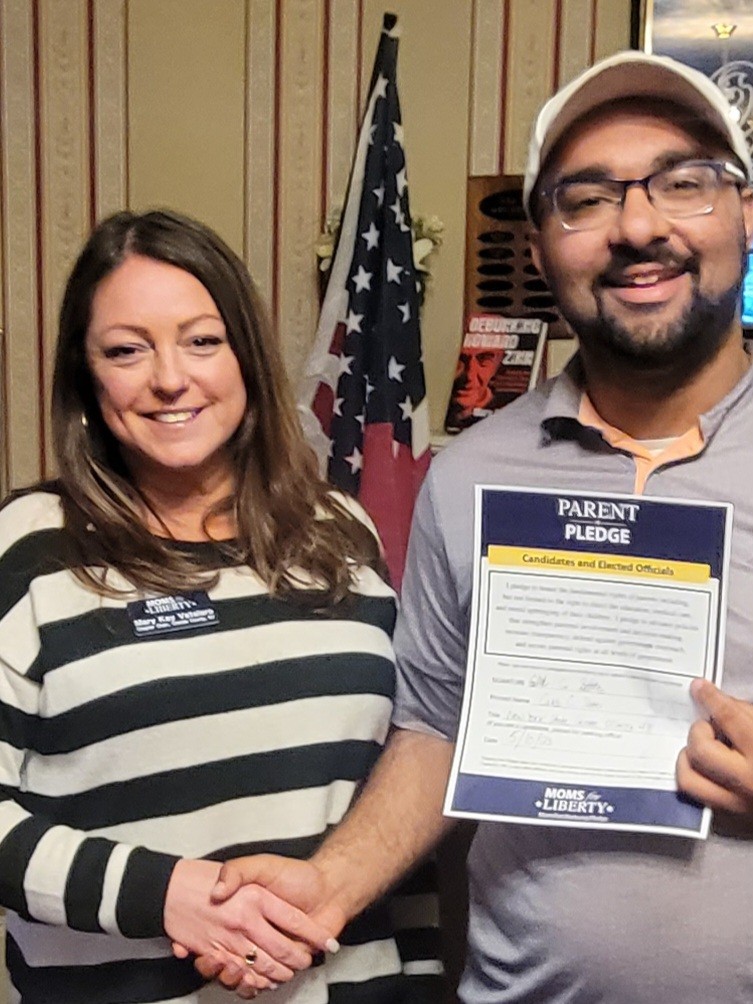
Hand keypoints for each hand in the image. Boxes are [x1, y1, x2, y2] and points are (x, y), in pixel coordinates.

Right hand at [164, 859, 336, 994]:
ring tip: (235, 970)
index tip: (204, 950)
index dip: (204, 946)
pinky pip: (261, 981)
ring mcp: (265, 950)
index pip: (213, 933)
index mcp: (241, 912)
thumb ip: (237, 872)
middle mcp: (250, 933)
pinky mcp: (280, 964)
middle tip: (217, 963)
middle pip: (226, 960)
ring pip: (241, 974)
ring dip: (236, 977)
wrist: (329, 889)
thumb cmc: (296, 875)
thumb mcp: (261, 865)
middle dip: (220, 967)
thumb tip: (216, 892)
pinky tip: (255, 980)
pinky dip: (255, 985)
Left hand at [677, 679, 752, 815]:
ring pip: (690, 780)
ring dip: (689, 759)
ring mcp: (742, 805)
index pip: (729, 717)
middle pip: (701, 750)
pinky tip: (709, 768)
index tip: (700, 688)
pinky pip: (700, 799)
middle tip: (708, 725)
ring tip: (703, 748)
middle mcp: (750, 781)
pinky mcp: (735, 821)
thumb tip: (724, 704)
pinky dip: (698, 779)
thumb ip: (750, 714)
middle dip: (699, 731)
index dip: (711, 698)